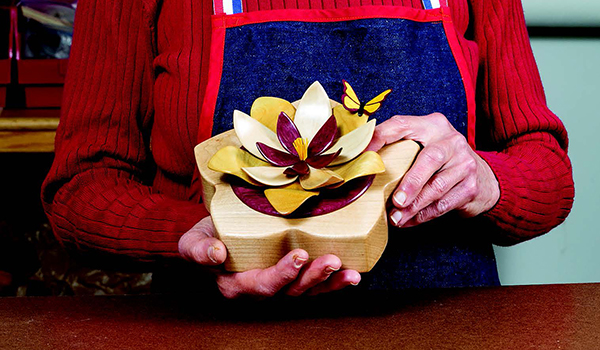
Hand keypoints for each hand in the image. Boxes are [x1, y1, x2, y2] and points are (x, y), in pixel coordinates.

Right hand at [178, 216, 360, 298]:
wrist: (218, 231)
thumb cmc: (207, 236)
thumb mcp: (192, 241)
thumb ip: (197, 249)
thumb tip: (216, 254)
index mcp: (237, 284)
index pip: (261, 284)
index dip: (281, 274)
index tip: (297, 256)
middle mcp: (261, 289)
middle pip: (290, 290)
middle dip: (312, 277)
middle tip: (329, 260)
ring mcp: (281, 285)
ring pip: (307, 290)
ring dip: (329, 282)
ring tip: (348, 271)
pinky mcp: (294, 276)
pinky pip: (316, 285)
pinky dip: (334, 282)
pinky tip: (351, 274)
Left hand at [366, 113, 499, 227]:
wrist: (483, 178)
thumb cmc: (442, 161)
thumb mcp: (424, 145)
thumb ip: (399, 148)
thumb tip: (362, 163)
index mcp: (432, 125)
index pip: (401, 125)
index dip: (379, 138)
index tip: (362, 155)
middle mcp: (451, 140)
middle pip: (430, 159)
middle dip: (410, 183)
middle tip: (395, 201)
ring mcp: (464, 163)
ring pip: (437, 187)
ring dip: (413, 206)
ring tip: (396, 217)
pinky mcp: (471, 186)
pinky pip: (443, 204)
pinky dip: (423, 215)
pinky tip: (409, 220)